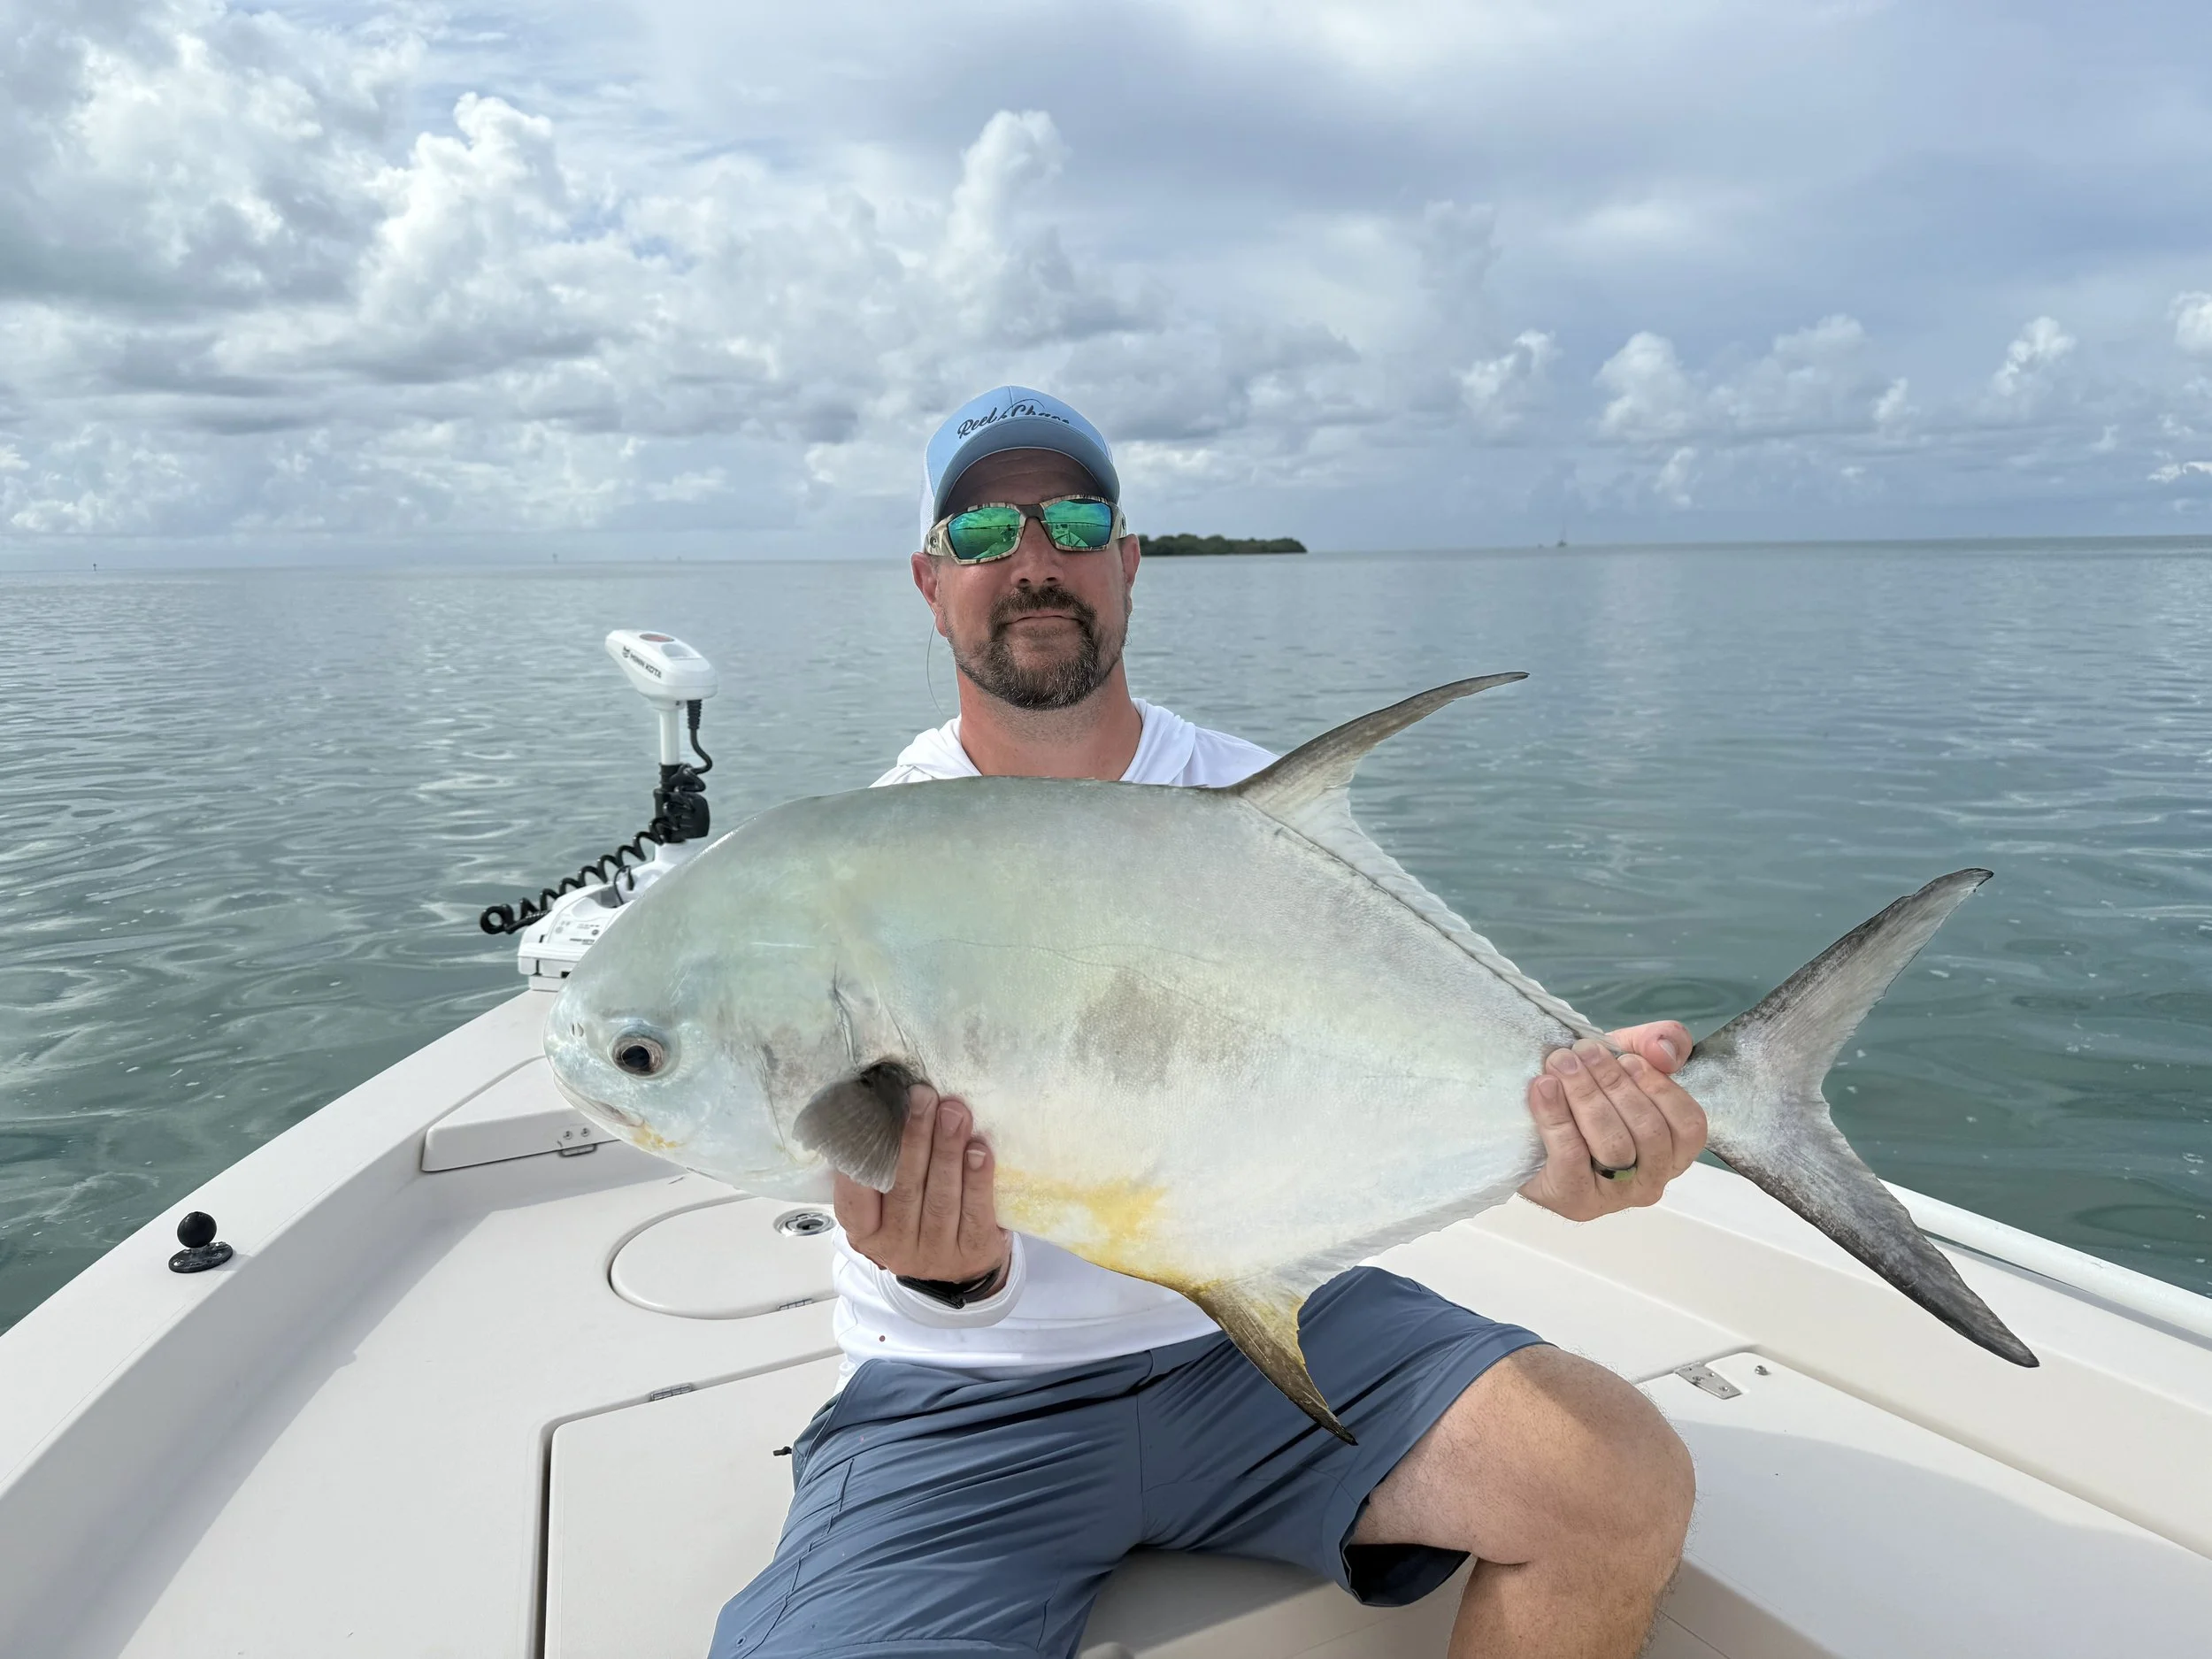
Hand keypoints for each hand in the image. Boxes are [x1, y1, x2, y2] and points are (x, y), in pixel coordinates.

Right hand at [832, 1081, 1009, 1287]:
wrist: (963, 1264)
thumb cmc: (920, 1216)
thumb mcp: (890, 1202)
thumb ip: (884, 1167)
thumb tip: (885, 1107)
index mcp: (867, 1232)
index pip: (855, 1200)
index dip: (862, 1160)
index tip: (871, 1117)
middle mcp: (897, 1247)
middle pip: (905, 1189)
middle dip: (915, 1138)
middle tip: (923, 1098)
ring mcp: (936, 1254)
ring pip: (941, 1199)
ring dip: (948, 1150)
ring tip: (954, 1113)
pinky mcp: (974, 1253)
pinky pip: (976, 1213)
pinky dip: (977, 1179)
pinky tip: (979, 1151)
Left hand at [1518, 1022, 1707, 1221]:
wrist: (1528, 1135)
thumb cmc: (1588, 1098)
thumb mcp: (1624, 1060)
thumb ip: (1656, 1043)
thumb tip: (1663, 1051)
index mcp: (1674, 1150)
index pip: (1688, 1125)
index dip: (1660, 1088)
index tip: (1627, 1058)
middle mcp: (1652, 1180)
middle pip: (1648, 1131)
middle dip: (1613, 1083)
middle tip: (1582, 1051)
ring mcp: (1615, 1196)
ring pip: (1613, 1145)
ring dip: (1585, 1096)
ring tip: (1561, 1063)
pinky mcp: (1575, 1201)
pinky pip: (1572, 1156)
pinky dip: (1556, 1116)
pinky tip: (1543, 1087)